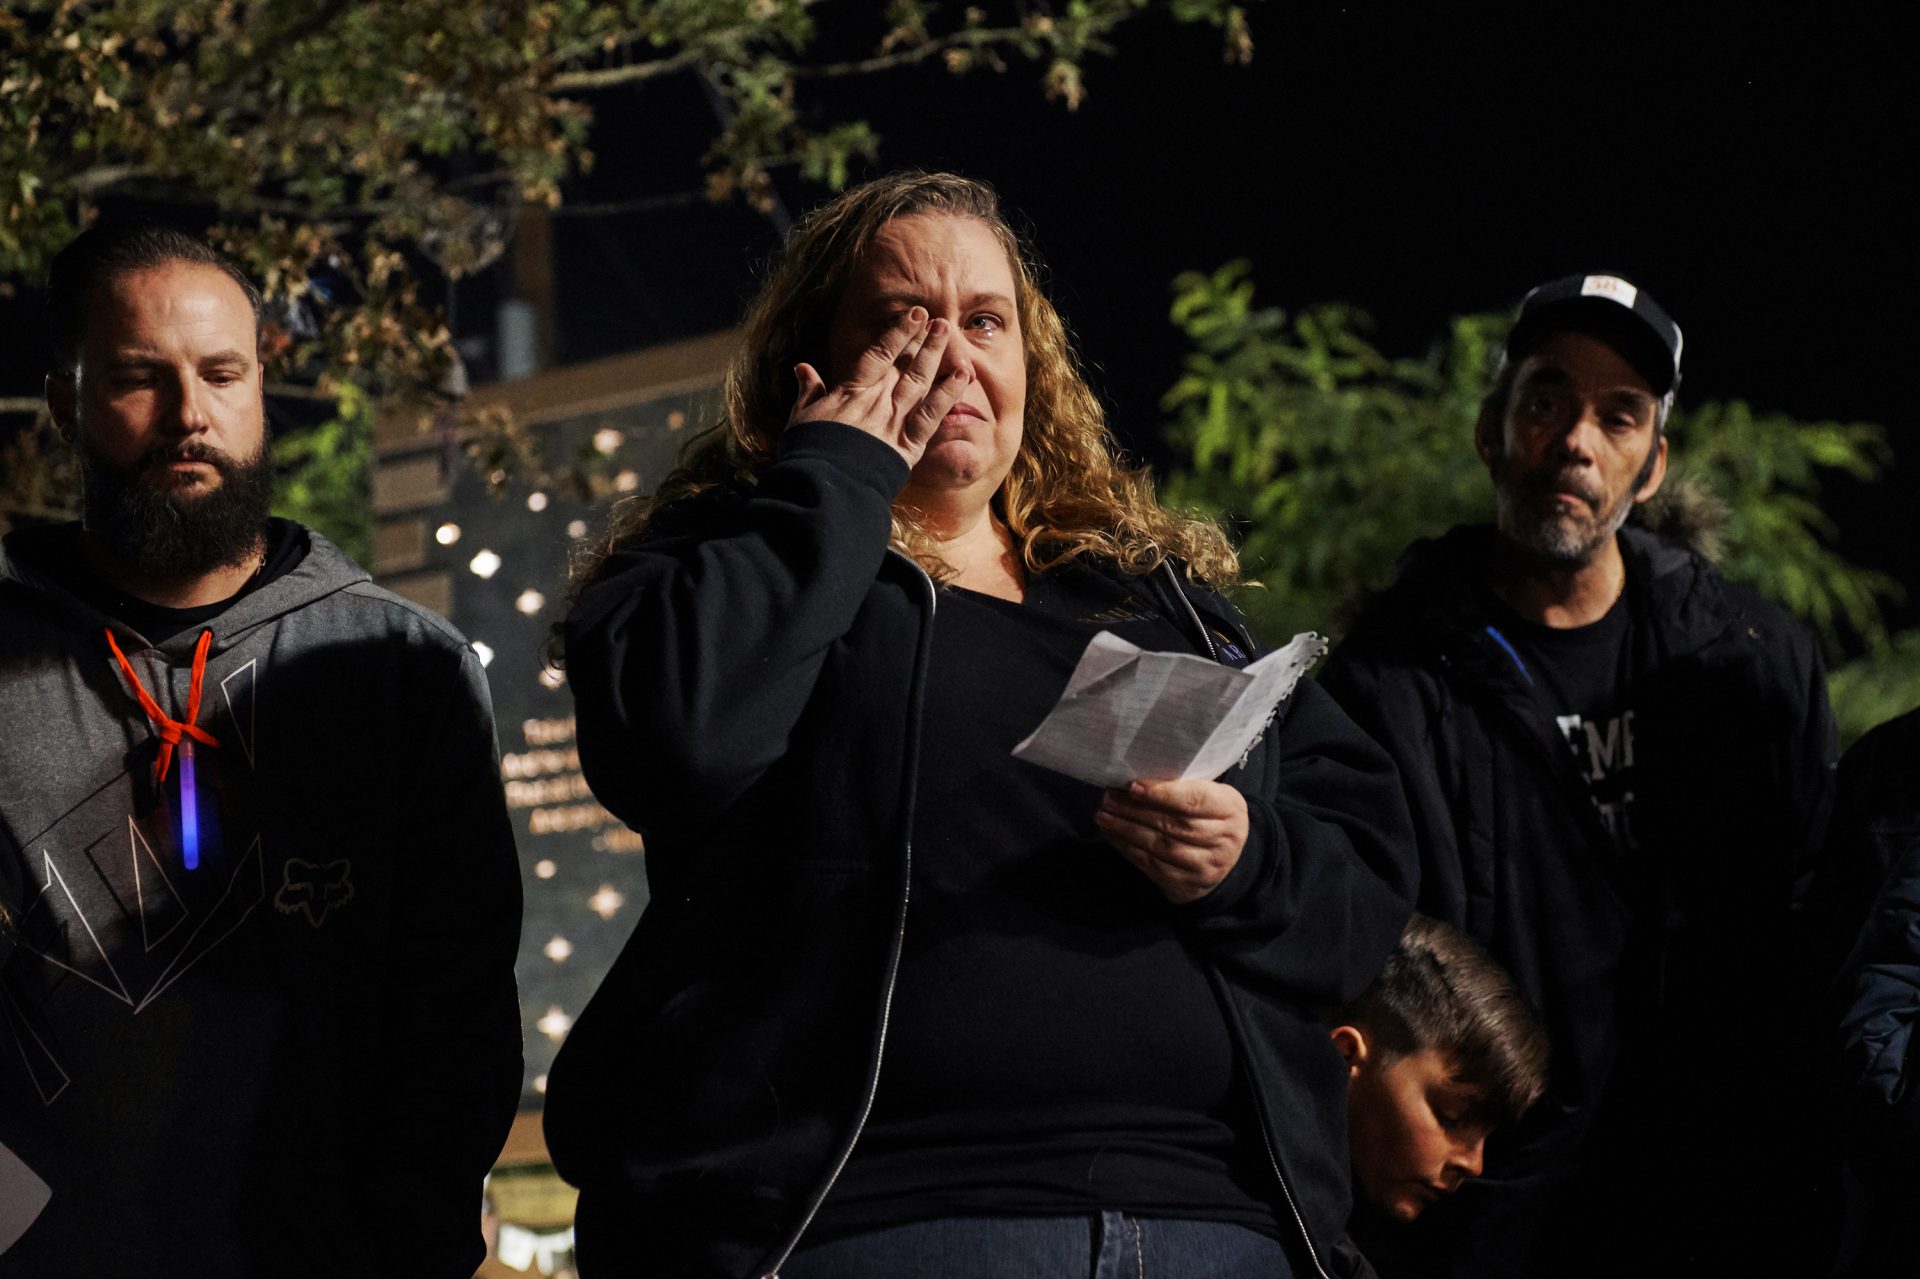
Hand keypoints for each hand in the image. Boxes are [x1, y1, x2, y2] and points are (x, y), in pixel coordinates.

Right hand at [789, 305, 970, 468]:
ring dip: (935, 355)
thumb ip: (807, 391)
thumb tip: (802, 367)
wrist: (825, 484)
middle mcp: (877, 400)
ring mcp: (895, 420)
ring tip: (947, 332)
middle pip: (904, 363)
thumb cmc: (809, 452)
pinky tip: (962, 376)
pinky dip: (948, 394)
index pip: (878, 354)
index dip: (898, 332)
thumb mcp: (802, 417)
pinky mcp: (908, 444)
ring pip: (919, 380)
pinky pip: (932, 415)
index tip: (914, 315)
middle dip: (922, 340)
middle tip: (938, 320)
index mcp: (851, 391)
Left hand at [1095, 778, 1248, 904]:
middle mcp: (1225, 839)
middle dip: (1135, 811)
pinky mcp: (1189, 885)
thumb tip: (1135, 781)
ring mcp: (1208, 866)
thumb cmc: (1208, 816)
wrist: (1226, 859)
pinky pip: (1153, 866)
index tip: (1132, 787)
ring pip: (1161, 846)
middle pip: (1174, 824)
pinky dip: (1128, 849)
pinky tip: (1112, 835)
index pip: (1194, 800)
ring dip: (1126, 830)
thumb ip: (1181, 787)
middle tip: (1107, 800)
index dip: (1162, 793)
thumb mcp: (1208, 795)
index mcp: (1231, 808)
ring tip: (1103, 816)